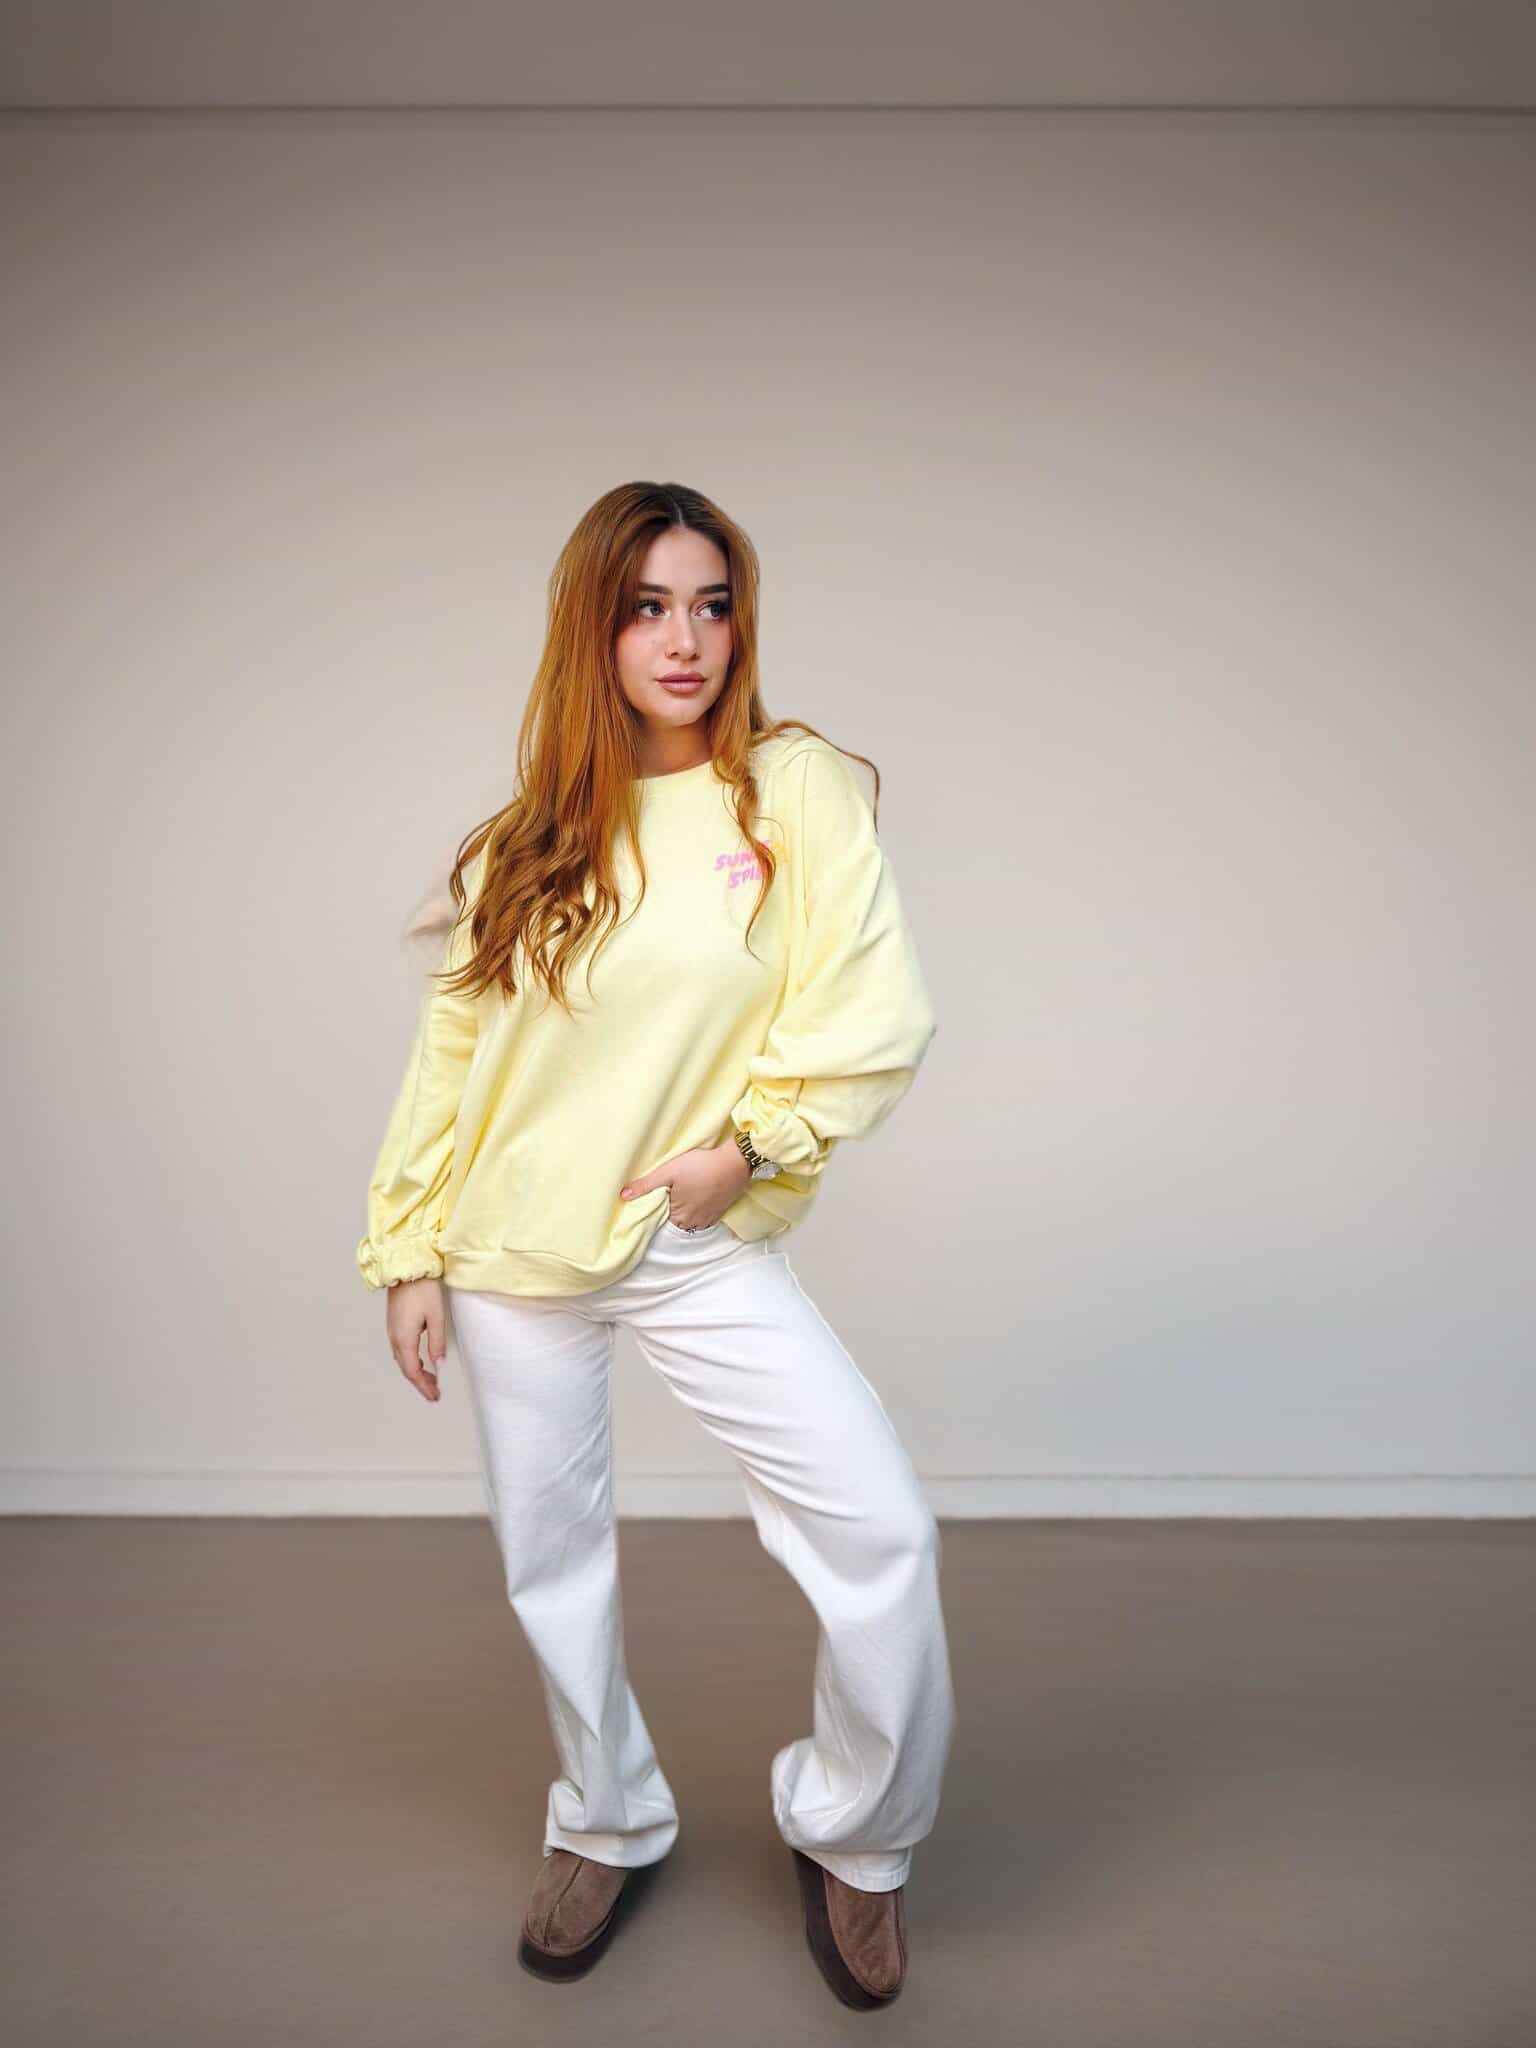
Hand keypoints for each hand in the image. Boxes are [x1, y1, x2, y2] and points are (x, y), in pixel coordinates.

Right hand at [386, 1275, 446, 1402]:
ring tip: (430, 1379)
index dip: (424, 1386)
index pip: (413, 1372)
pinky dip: (410, 1360)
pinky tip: (420, 1359)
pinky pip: (400, 1349)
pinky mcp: (393, 1323)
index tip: (435, 1396)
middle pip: (406, 1368)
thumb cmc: (422, 1289)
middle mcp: (395, 1337)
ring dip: (415, 1371)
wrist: (407, 1267)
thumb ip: (436, 1342)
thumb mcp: (435, 1317)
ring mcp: (392, 1330)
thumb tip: (438, 1365)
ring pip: (402, 1359)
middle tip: (434, 1392)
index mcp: (404, 1339)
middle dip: (420, 1382)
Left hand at [619, 1138, 750, 1231]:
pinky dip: (699, 1214)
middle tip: (669, 1197)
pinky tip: (697, 1202)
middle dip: (671, 1214)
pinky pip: (705, 1220)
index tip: (656, 1200)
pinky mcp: (720, 1212)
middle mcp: (693, 1221)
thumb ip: (646, 1185)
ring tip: (682, 1200)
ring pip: (691, 1223)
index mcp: (678, 1215)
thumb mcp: (669, 1171)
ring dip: (685, 1215)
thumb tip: (623, 1196)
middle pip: (676, 1223)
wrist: (734, 1163)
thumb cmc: (700, 1166)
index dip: (657, 1211)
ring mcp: (708, 1218)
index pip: (661, 1221)